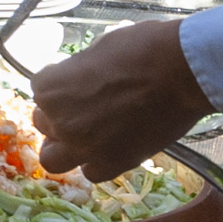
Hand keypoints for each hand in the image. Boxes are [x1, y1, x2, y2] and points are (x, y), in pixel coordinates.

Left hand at [31, 21, 214, 179]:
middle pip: (44, 124)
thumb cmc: (141, 48)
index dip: (60, 85)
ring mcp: (85, 147)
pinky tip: (109, 148)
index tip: (78, 81)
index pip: (40, 90)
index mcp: (50, 88)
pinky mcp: (114, 163)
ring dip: (65, 146)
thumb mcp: (97, 49)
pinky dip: (96, 162)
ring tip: (86, 134)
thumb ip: (77, 71)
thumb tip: (77, 78)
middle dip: (59, 115)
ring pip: (54, 159)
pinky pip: (92, 173)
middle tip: (83, 107)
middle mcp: (60, 122)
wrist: (182, 72)